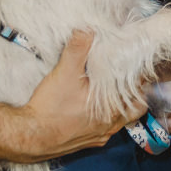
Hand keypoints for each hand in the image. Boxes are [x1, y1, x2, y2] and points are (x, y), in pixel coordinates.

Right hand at [0, 30, 145, 162]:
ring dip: (120, 107)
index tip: (139, 64)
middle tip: (130, 78)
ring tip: (113, 92)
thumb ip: (79, 48)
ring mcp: (99, 135)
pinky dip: (104, 119)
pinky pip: (104, 130)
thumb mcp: (65, 71)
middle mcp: (110, 125)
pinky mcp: (87, 142)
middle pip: (135, 108)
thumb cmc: (51, 108)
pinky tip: (94, 111)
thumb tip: (88, 28)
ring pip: (121, 121)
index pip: (139, 91)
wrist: (30, 137)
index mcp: (112, 108)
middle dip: (135, 93)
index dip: (141, 76)